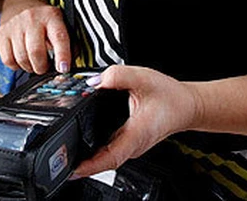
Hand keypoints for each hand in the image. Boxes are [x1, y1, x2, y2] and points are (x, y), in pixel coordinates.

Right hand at [0, 0, 70, 73]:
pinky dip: (16, 65)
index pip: (59, 37)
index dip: (62, 55)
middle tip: (45, 67)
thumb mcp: (61, 23)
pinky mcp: (2, 34)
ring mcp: (15, 26)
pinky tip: (21, 59)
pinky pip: (8, 60)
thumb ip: (70, 44)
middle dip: (42, 67)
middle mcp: (32, 19)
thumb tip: (67, 66)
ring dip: (30, 67)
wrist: (21, 3)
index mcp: (51, 16)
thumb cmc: (44, 19)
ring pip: (21, 58)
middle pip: (36, 52)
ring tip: (34, 62)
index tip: (63, 69)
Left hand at [73, 66, 196, 177]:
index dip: (89, 166)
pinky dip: (96, 149)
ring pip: (106, 156)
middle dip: (81, 163)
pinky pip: (109, 149)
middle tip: (60, 159)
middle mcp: (133, 145)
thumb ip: (118, 76)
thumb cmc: (170, 96)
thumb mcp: (144, 78)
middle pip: (103, 161)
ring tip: (67, 153)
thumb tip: (95, 81)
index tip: (71, 170)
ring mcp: (131, 145)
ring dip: (88, 157)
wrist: (186, 105)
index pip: (110, 158)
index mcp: (136, 134)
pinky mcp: (130, 141)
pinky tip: (85, 142)